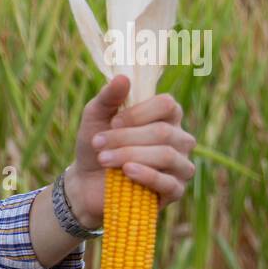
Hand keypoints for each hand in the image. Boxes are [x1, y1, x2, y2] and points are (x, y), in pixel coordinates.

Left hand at [64, 74, 196, 228]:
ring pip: (166, 155)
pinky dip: (146, 175)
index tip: (113, 121)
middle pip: (163, 132)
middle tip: (97, 144)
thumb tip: (123, 77)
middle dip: (125, 137)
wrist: (86, 182)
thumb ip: (108, 97)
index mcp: (167, 116)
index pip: (167, 105)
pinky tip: (127, 172)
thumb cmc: (97, 145)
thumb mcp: (95, 117)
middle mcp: (180, 139)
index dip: (139, 113)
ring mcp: (181, 165)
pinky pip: (168, 182)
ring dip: (130, 155)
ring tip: (104, 159)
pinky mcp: (175, 190)